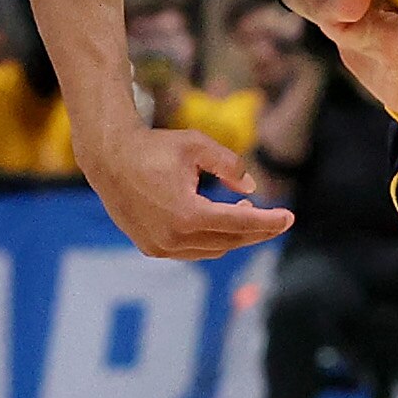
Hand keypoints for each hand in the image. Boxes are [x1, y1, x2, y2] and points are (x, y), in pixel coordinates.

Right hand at [79, 125, 290, 259]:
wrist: (108, 159)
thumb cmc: (154, 147)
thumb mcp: (197, 146)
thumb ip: (230, 166)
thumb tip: (252, 190)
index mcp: (188, 214)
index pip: (240, 224)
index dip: (268, 222)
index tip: (289, 218)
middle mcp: (174, 238)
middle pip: (230, 241)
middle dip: (256, 231)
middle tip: (276, 220)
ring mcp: (161, 247)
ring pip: (212, 250)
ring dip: (233, 236)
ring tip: (245, 213)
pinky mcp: (151, 248)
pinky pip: (192, 251)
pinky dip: (211, 240)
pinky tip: (219, 222)